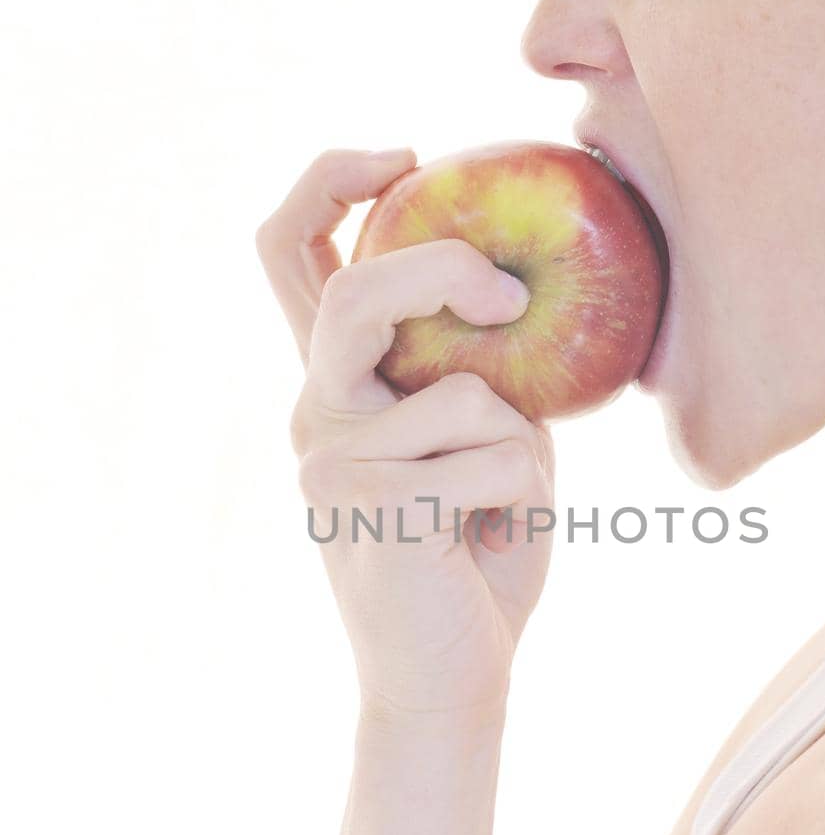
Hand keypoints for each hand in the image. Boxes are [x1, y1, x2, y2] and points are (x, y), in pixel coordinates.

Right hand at [256, 148, 555, 718]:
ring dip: (519, 451)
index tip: (404, 156)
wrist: (452, 678)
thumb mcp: (491, 442)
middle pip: (351, 294)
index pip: (291, 253)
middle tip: (507, 301)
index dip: (331, 181)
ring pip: (463, 396)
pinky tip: (488, 545)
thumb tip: (521, 295)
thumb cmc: (478, 556)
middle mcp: (317, 413)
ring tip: (500, 512)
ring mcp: (332, 463)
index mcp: (339, 383)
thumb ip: (484, 372)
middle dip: (441, 272)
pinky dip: (523, 496)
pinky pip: (491, 459)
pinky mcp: (368, 509)